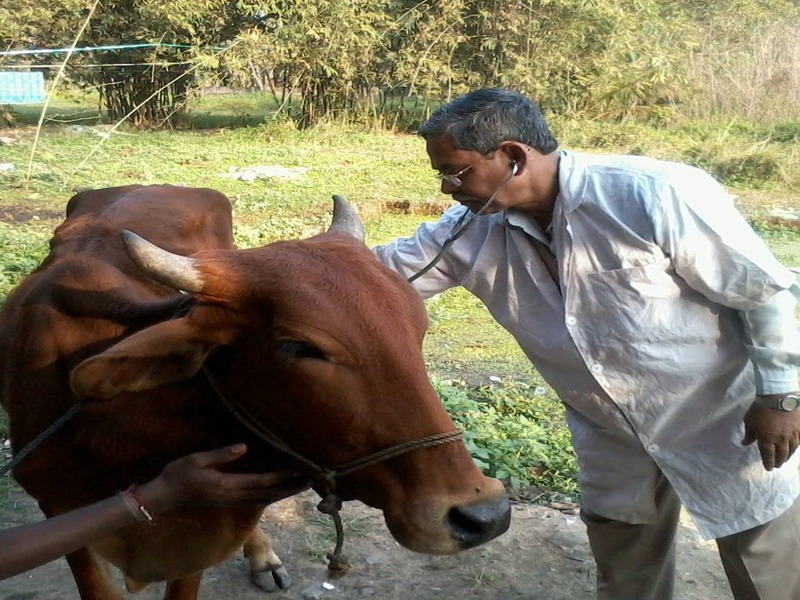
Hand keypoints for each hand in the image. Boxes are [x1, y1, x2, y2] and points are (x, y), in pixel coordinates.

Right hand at [143, 444, 309, 512]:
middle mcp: (233, 496)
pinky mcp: (230, 502)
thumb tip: (243, 447)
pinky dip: (272, 495)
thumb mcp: (196, 460)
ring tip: (302, 486)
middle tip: (311, 481)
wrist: (164, 497)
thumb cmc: (178, 474)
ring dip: (283, 493)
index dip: (280, 476)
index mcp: (226, 484)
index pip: (260, 481)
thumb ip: (221, 455)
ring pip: (264, 499)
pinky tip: (280, 490)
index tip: (297, 469)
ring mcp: (232, 501)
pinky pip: (256, 500)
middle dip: (289, 488)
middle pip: (268, 494)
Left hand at [742, 402, 799, 470]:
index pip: (768, 455)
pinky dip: (796, 447)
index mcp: (766, 438)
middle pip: (781, 455)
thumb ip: (748, 434)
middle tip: (777, 465)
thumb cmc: (759, 408)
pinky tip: (794, 449)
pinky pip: (799, 441)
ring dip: (788, 456)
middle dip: (778, 462)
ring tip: (785, 459)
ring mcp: (792, 434)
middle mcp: (780, 439)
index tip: (768, 468)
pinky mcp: (799, 428)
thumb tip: (744, 443)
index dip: (768, 463)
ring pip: (792, 450)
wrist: (777, 395)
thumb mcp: (749, 421)